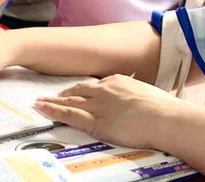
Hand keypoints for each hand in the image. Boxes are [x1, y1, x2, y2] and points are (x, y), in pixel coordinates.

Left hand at [34, 74, 180, 149]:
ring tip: (40, 101)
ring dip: (53, 101)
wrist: (164, 118)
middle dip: (65, 92)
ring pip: (69, 101)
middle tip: (54, 95)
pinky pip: (69, 115)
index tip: (79, 92)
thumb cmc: (164, 110)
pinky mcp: (95, 122)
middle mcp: (104, 91)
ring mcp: (98, 105)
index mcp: (118, 82)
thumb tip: (140, 102)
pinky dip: (53, 111)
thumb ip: (138, 97)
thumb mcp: (149, 95)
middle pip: (79, 90)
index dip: (85, 90)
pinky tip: (43, 109)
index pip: (96, 86)